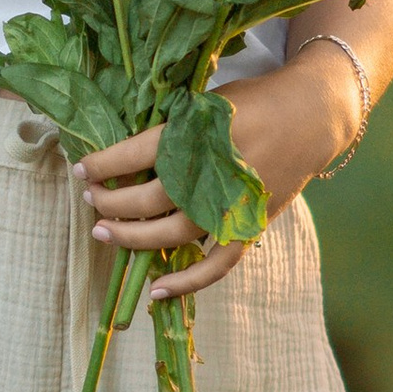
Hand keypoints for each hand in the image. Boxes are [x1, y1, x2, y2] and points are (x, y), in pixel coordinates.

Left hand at [77, 55, 358, 298]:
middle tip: (90, 200)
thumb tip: (123, 153)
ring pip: (172, 233)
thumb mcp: (207, 101)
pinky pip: (216, 265)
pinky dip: (186, 282)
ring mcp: (232, 206)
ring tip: (103, 232)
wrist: (311, 117)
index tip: (81, 170)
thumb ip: (171, 128)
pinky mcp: (250, 227)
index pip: (135, 154)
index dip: (102, 165)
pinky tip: (155, 290)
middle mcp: (212, 175)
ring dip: (132, 237)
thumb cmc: (254, 102)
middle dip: (110, 202)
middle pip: (147, 198)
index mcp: (197, 135)